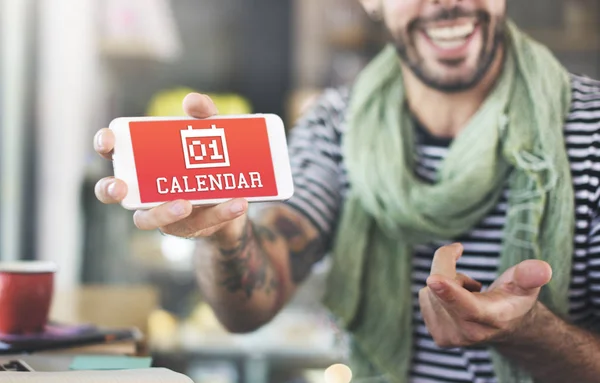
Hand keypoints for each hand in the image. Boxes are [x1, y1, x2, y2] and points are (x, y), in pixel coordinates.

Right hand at [93, 93, 247, 243]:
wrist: (237, 194)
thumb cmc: (211, 159)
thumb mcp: (212, 132)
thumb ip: (203, 114)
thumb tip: (192, 101)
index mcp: (143, 160)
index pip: (113, 151)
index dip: (104, 145)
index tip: (109, 141)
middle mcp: (143, 189)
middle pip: (112, 192)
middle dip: (110, 190)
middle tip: (120, 187)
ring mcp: (162, 212)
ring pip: (147, 220)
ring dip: (162, 213)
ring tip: (186, 203)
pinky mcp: (188, 227)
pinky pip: (201, 223)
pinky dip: (221, 213)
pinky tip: (239, 203)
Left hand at [419, 243, 552, 347]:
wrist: (506, 326)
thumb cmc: (514, 298)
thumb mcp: (526, 284)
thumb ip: (530, 275)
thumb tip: (542, 269)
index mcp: (492, 318)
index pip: (467, 306)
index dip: (449, 291)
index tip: (433, 279)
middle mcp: (469, 334)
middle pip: (441, 286)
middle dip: (449, 267)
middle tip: (473, 278)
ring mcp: (450, 338)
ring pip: (430, 290)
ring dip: (445, 282)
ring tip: (469, 294)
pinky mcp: (437, 336)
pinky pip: (425, 297)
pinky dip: (437, 292)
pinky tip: (456, 301)